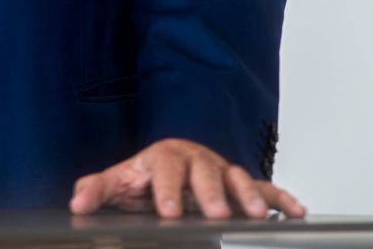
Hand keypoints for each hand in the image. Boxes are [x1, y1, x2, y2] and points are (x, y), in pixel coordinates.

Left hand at [69, 138, 305, 219]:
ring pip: (237, 178)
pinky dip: (280, 198)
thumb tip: (77, 204)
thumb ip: (95, 190)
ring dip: (247, 196)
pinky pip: (264, 188)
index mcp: (165, 156)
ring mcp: (221, 171)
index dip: (168, 189)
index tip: (168, 211)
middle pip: (206, 171)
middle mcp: (197, 159)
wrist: (167, 175)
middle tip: (213, 213)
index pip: (167, 168)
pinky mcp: (241, 185)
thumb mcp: (117, 184)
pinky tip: (295, 211)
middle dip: (211, 192)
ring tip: (254, 215)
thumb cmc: (144, 179)